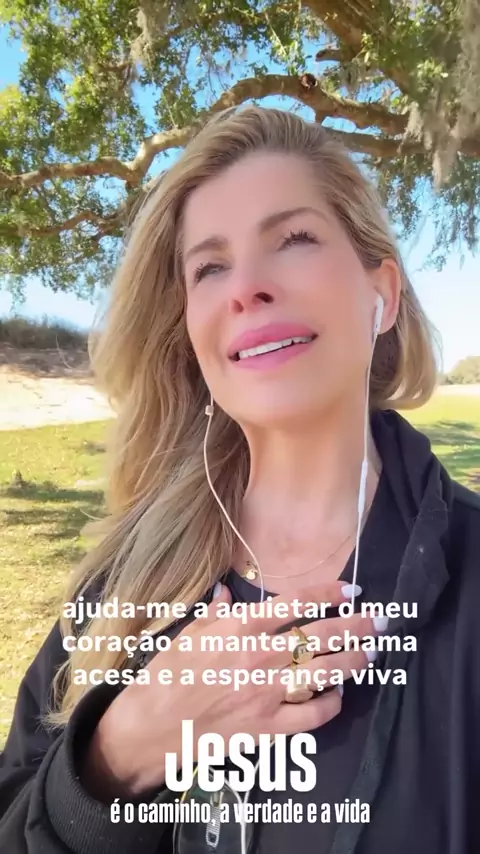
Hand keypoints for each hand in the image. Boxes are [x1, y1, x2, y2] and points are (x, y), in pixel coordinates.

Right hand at [82, 581, 376, 798]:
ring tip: (371, 651)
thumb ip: (215, 613)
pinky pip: (312, 716)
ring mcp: (267, 695)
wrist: (151, 726)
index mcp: (240, 629)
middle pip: (319, 635)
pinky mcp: (268, 729)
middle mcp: (260, 657)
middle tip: (377, 619)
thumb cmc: (166, 674)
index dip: (327, 593)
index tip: (350, 589)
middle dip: (354, 625)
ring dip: (353, 660)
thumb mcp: (187, 633)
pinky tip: (338, 694)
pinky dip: (331, 704)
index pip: (294, 604)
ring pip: (324, 673)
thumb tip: (227, 594)